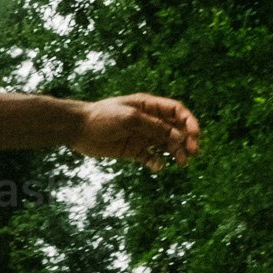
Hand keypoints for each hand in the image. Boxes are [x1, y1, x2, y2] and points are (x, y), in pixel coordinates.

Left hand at [73, 92, 200, 168]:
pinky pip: (151, 157)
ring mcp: (142, 135)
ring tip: (182, 163)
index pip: (177, 111)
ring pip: (166, 144)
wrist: (78, 129)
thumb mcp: (129, 118)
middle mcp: (149, 120)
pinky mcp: (133, 150)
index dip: (189, 121)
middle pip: (176, 129)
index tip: (195, 135)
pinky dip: (157, 162)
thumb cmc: (102, 117)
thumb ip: (154, 127)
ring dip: (177, 152)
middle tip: (192, 152)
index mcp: (149, 106)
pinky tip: (156, 165)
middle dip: (187, 139)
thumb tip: (178, 136)